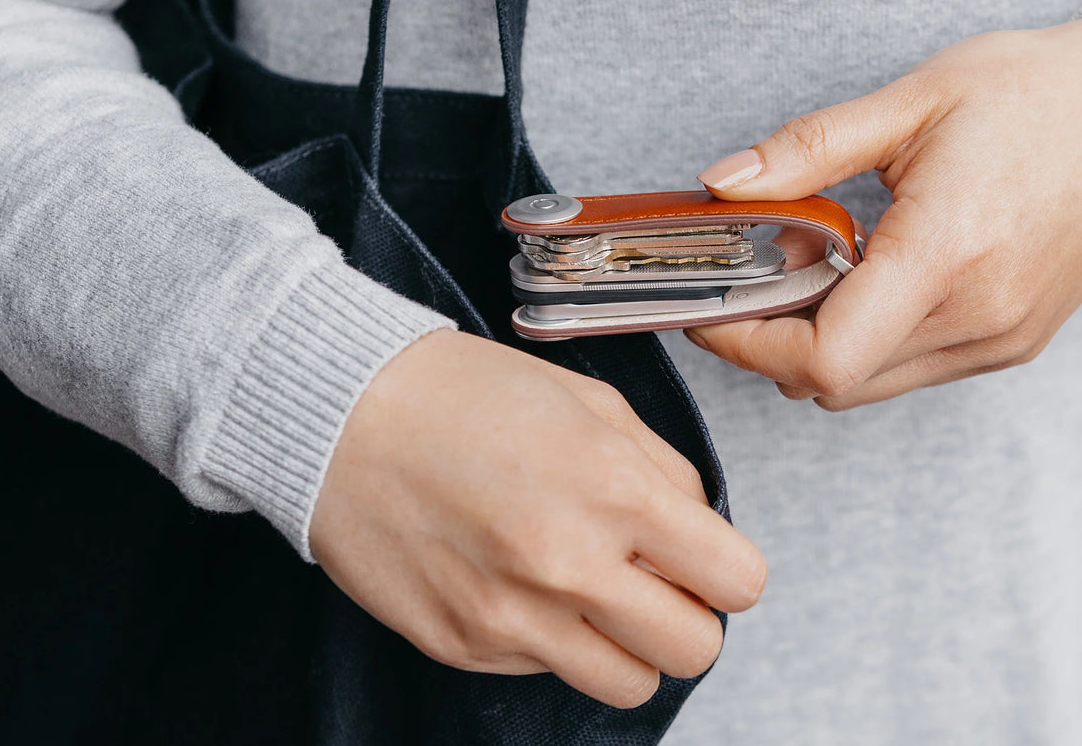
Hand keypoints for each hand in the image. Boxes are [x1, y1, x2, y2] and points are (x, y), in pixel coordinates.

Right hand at [308, 329, 765, 707]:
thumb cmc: (466, 395)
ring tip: (594, 590)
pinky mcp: (465, 647)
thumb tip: (703, 530)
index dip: (729, 570)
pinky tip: (519, 579)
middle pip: (695, 650)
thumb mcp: (592, 402)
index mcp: (616, 490)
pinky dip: (552, 639)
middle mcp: (571, 566)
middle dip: (689, 616)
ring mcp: (514, 618)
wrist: (344, 413)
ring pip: (630, 685)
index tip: (706, 558)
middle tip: (655, 579)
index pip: (737, 582)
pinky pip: (548, 672)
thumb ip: (664, 471)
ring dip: (628, 645)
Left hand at [686, 12, 1081, 409]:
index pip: (822, 358)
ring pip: (873, 385)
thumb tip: (724, 182)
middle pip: (834, 385)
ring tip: (809, 271)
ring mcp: (1002, 338)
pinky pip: (916, 369)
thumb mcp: (912, 99)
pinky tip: (869, 279)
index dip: (746, 343)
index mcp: (947, 251)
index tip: (709, 305)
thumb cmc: (1035, 93)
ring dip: (822, 347)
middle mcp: (980, 315)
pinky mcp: (1016, 342)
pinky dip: (872, 342)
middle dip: (770, 345)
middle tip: (746, 280)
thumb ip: (810, 147)